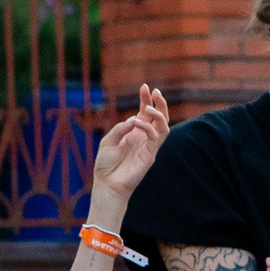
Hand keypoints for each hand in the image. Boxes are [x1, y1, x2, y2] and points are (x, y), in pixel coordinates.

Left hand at [90, 85, 170, 200]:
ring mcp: (148, 147)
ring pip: (164, 127)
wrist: (107, 184)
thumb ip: (121, 128)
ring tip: (148, 107)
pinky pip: (154, 139)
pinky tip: (138, 123)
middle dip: (159, 103)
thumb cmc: (106, 164)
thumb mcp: (108, 140)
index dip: (146, 99)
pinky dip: (148, 128)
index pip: (145, 113)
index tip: (144, 87)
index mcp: (135, 132)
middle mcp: (144, 138)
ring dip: (159, 115)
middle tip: (155, 91)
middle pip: (159, 118)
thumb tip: (135, 118)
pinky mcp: (149, 156)